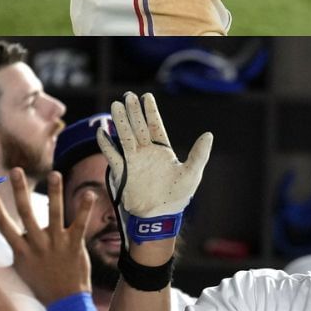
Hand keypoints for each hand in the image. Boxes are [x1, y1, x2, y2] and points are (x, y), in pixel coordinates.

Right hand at [0, 168, 95, 305]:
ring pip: (54, 213)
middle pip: (25, 212)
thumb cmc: (39, 289)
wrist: (64, 303)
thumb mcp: (14, 277)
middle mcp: (36, 244)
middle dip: (20, 190)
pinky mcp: (75, 244)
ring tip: (55, 173)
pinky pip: (80, 223)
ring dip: (54, 192)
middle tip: (16, 170)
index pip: (2, 222)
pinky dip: (84, 208)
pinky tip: (89, 193)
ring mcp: (56, 243)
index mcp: (19, 250)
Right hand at [94, 92, 212, 264]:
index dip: (150, 111)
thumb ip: (199, 154)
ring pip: (124, 136)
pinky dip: (106, 144)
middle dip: (133, 111)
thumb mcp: (192, 173)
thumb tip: (209, 134)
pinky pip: (112, 155)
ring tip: (115, 105)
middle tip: (127, 95)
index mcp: (163, 151)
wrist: (159, 215)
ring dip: (120, 121)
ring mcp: (133, 161)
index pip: (155, 126)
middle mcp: (147, 153)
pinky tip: (101, 132)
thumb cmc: (178, 196)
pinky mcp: (122, 172)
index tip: (146, 96)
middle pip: (138, 127)